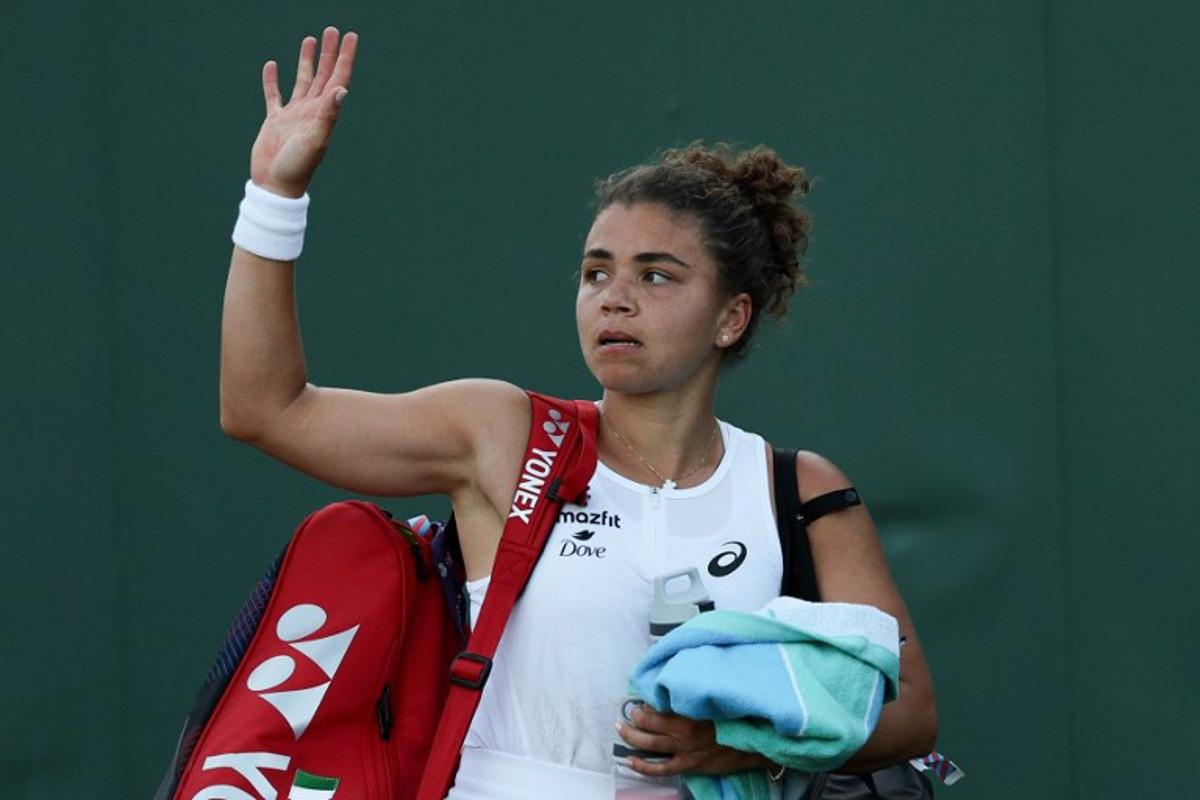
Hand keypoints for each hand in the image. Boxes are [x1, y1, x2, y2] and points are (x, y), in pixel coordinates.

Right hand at [250, 26, 358, 197]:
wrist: (275, 186)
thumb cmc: (297, 167)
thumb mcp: (316, 139)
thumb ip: (328, 115)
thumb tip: (341, 90)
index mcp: (324, 114)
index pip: (338, 79)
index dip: (345, 58)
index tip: (351, 37)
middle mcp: (311, 111)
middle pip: (323, 75)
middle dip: (329, 53)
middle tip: (333, 30)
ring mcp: (293, 115)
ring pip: (302, 81)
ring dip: (307, 61)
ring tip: (311, 39)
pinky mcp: (274, 121)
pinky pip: (274, 95)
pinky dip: (273, 80)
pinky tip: (273, 65)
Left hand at [616, 704, 770, 776]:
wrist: (752, 740)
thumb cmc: (733, 714)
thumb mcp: (712, 697)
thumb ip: (691, 691)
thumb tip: (672, 684)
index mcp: (689, 709)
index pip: (657, 703)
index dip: (646, 701)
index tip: (643, 699)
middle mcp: (683, 729)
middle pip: (647, 722)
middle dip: (634, 716)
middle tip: (628, 712)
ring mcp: (684, 749)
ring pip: (648, 743)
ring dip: (631, 735)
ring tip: (622, 728)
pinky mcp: (689, 764)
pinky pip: (659, 768)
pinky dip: (642, 765)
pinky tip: (630, 760)